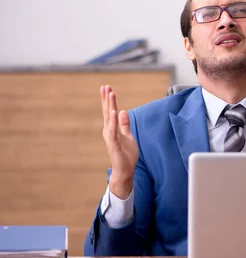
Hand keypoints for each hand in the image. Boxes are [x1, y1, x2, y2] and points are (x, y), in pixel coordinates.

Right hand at [101, 85, 138, 199]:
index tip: (107, 88)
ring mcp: (111, 138)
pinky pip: (113, 131)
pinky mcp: (114, 144)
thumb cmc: (126, 154)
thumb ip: (124, 124)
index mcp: (112, 129)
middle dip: (106, 99)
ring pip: (109, 119)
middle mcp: (109, 131)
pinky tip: (114, 111)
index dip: (108, 100)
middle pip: (107, 112)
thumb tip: (123, 111)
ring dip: (109, 106)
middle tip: (105, 86)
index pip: (109, 112)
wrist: (125, 170)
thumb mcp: (128, 136)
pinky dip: (113, 121)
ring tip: (110, 94)